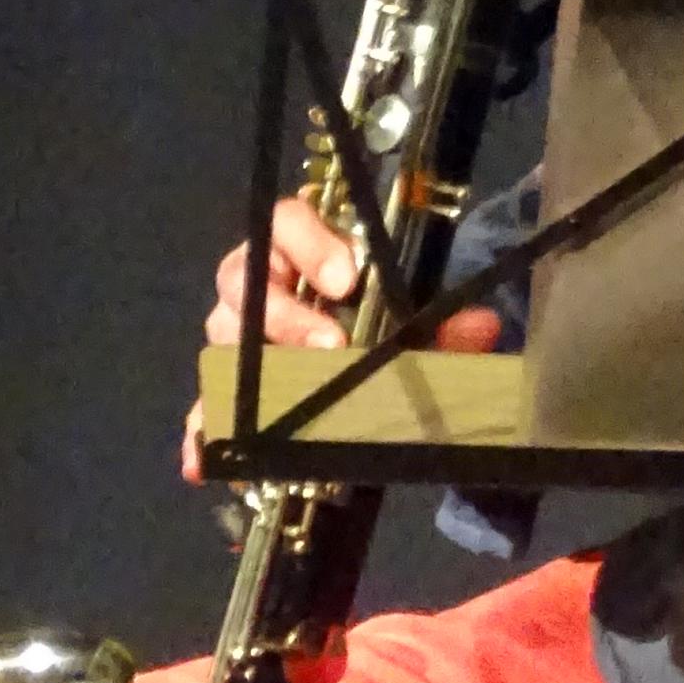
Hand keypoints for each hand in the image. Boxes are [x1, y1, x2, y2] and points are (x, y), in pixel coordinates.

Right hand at [181, 193, 503, 483]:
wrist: (363, 362)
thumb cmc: (379, 321)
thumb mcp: (416, 323)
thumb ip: (446, 325)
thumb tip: (480, 326)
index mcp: (301, 250)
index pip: (286, 221)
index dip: (309, 242)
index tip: (346, 279)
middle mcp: (259, 285)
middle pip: (241, 280)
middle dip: (286, 316)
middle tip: (330, 349)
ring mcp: (236, 337)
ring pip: (220, 338)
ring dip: (246, 368)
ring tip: (279, 404)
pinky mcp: (227, 388)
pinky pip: (205, 407)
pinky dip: (203, 433)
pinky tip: (206, 461)